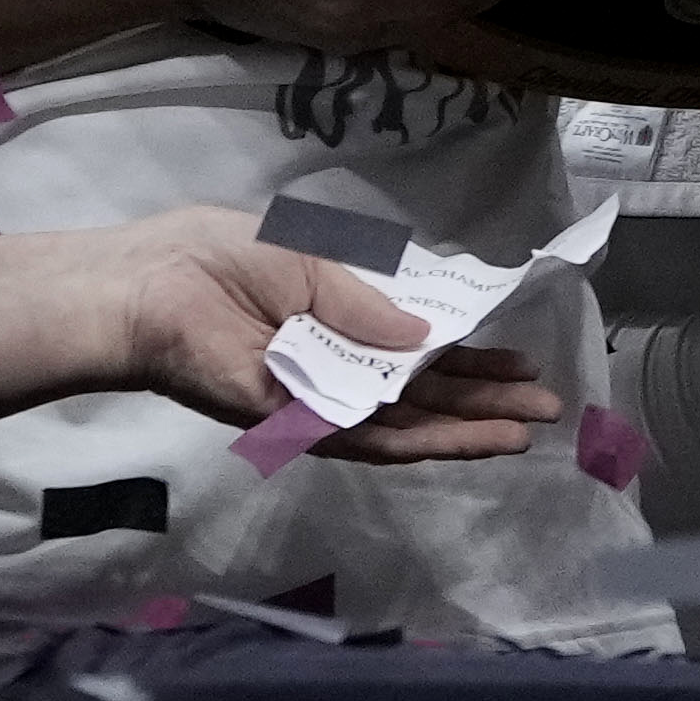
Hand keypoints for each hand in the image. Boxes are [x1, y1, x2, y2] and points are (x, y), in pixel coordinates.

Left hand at [105, 206, 570, 464]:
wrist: (153, 289)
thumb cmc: (220, 260)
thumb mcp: (314, 265)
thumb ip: (371, 307)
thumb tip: (432, 337)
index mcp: (341, 327)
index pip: (419, 353)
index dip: (471, 360)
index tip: (520, 361)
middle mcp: (336, 373)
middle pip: (423, 397)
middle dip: (485, 404)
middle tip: (545, 408)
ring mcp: (319, 405)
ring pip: (406, 427)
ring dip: (465, 431)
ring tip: (522, 434)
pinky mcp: (297, 428)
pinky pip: (366, 440)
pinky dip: (419, 441)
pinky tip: (465, 441)